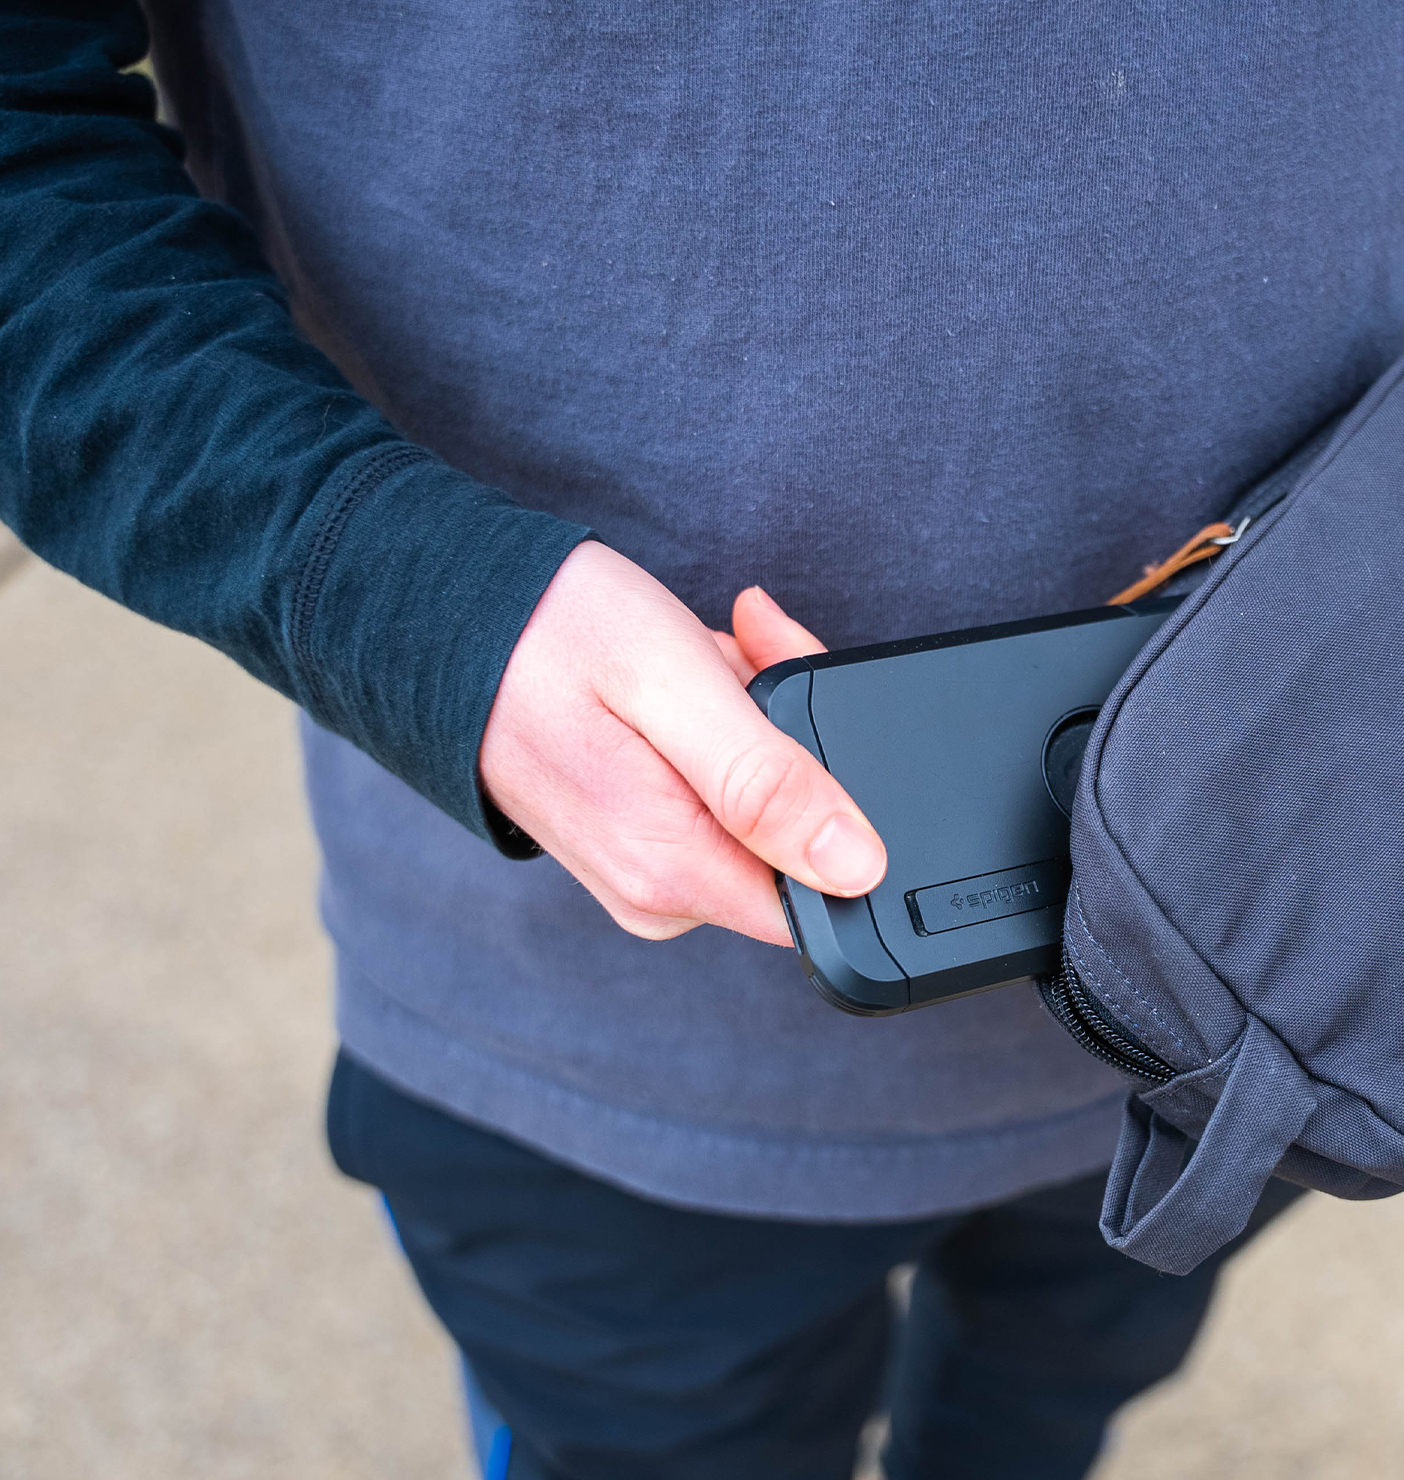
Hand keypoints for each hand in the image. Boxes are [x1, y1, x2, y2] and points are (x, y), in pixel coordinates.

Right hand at [479, 541, 885, 943]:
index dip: (844, 800)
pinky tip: (690, 679)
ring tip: (705, 658)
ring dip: (758, 719)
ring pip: (764, 806)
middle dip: (795, 736)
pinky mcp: (639, 842)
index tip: (795, 710)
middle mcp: (660, 894)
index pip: (829, 888)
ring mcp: (646, 872)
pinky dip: (725, 726)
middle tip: (746, 654)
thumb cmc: (546, 635)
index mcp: (674, 871)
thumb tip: (860, 869)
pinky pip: (720, 793)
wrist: (434, 617)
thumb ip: (767, 783)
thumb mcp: (672, 685)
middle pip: (800, 840)